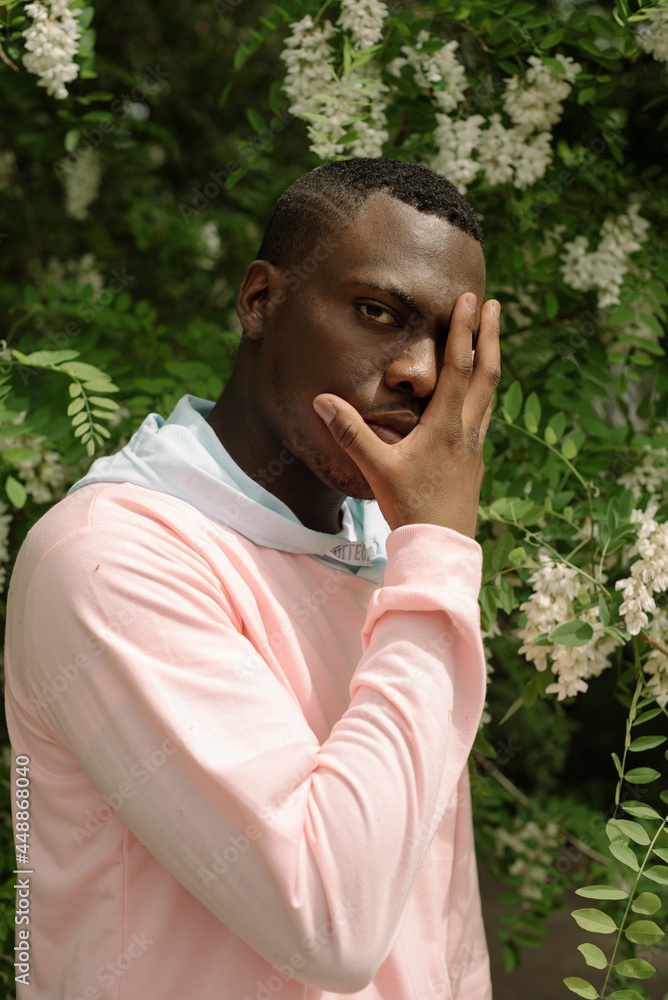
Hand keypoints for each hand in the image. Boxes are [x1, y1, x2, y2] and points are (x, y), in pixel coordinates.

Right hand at [313, 293, 500, 537]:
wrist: (441, 547)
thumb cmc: (411, 508)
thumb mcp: (377, 469)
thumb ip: (351, 433)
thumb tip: (323, 400)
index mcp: (446, 426)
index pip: (459, 367)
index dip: (465, 331)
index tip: (472, 300)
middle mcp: (467, 430)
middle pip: (487, 373)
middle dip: (490, 336)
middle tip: (494, 305)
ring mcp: (474, 446)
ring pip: (490, 394)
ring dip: (492, 361)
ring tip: (493, 338)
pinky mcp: (474, 461)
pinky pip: (484, 415)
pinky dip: (485, 392)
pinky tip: (479, 395)